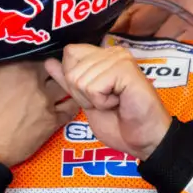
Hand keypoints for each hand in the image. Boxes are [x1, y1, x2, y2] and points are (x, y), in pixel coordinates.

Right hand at [0, 61, 78, 166]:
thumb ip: (0, 67)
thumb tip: (7, 64)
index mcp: (20, 67)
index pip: (42, 57)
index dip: (43, 61)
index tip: (42, 64)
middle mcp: (37, 82)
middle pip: (58, 71)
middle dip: (58, 72)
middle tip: (57, 75)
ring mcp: (46, 103)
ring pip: (67, 89)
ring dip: (66, 88)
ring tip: (66, 89)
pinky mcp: (51, 123)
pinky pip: (70, 111)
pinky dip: (70, 106)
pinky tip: (69, 105)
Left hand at [45, 44, 170, 160]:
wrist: (144, 140)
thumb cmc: (119, 123)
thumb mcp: (86, 100)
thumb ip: (68, 80)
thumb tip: (49, 61)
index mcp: (103, 56)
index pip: (70, 54)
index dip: (74, 80)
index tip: (95, 95)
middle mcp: (112, 52)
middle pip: (72, 69)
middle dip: (83, 94)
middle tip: (108, 101)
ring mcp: (120, 58)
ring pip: (80, 79)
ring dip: (94, 100)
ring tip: (115, 102)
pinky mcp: (125, 69)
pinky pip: (93, 87)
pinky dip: (102, 102)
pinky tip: (119, 102)